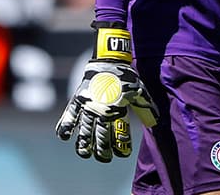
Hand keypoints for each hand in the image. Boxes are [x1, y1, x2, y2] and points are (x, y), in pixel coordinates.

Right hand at [55, 24, 159, 162]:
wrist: (109, 60)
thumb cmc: (126, 77)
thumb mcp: (139, 91)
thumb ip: (146, 108)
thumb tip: (155, 124)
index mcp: (117, 108)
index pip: (119, 132)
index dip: (121, 145)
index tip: (123, 154)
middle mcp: (101, 109)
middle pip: (100, 136)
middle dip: (102, 150)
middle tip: (105, 158)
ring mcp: (88, 105)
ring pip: (84, 130)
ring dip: (84, 144)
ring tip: (85, 154)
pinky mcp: (77, 99)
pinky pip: (69, 115)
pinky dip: (65, 126)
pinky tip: (64, 137)